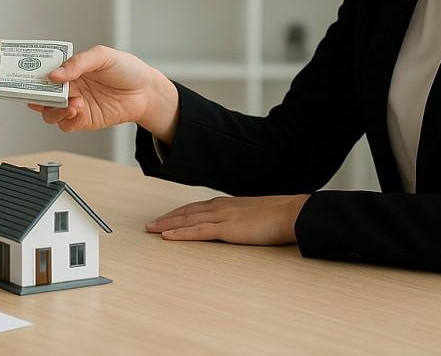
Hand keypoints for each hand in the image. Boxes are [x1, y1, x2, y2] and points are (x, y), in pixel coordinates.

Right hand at [27, 46, 179, 140]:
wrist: (146, 91)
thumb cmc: (126, 69)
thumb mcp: (102, 56)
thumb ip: (78, 63)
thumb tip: (55, 74)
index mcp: (70, 70)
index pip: (44, 73)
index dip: (32, 76)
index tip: (24, 76)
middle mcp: (69, 88)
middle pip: (42, 95)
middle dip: (37, 96)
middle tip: (40, 93)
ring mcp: (75, 105)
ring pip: (50, 113)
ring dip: (53, 109)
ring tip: (69, 102)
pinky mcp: (84, 120)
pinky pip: (66, 124)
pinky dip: (65, 119)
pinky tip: (76, 110)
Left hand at [145, 195, 310, 245]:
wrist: (291, 213)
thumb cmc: (277, 216)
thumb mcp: (253, 215)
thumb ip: (240, 219)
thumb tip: (236, 226)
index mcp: (226, 204)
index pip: (195, 208)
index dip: (177, 213)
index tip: (165, 218)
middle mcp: (220, 207)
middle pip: (186, 212)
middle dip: (166, 218)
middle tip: (149, 225)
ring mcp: (222, 217)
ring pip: (187, 220)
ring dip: (167, 224)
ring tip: (151, 230)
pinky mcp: (227, 228)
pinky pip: (198, 231)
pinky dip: (180, 233)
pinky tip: (167, 236)